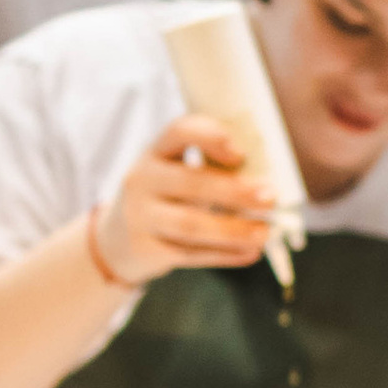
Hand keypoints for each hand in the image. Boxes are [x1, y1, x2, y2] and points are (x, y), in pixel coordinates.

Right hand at [95, 113, 278, 284]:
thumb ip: (209, 169)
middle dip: (235, 191)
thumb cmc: (163, 198)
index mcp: (155, 151)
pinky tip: (250, 253)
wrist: (117, 240)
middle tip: (270, 197)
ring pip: (191, 225)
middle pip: (191, 183)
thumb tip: (266, 181)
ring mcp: (139, 217)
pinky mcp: (145, 250)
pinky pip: (191, 254)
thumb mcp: (173, 172)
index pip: (178, 132)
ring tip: (264, 232)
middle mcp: (141, 180)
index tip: (240, 152)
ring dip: (233, 230)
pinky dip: (225, 255)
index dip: (209, 137)